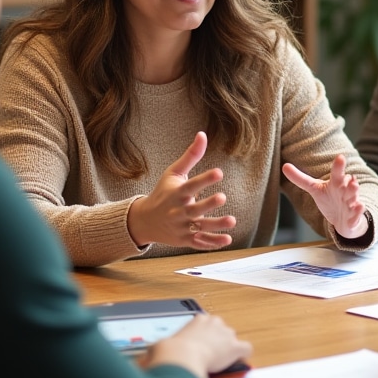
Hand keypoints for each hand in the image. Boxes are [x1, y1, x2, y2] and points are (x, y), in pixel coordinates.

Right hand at [127, 132, 235, 250]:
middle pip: (194, 209)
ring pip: (200, 227)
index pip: (191, 185)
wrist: (144, 221)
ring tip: (233, 220)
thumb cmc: (163, 192)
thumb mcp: (173, 173)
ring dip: (216, 225)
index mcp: (177, 193)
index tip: (219, 172)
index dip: (205, 179)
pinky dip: (212, 243)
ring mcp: (182, 227)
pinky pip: (199, 242)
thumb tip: (203, 134)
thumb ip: (191, 155)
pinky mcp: (185, 239)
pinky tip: (227, 239)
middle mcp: (179, 211)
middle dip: (208, 204)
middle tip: (222, 197)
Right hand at [142, 313, 251, 377]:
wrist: (182, 357)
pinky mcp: (235, 347)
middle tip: (208, 357)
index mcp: (199, 319)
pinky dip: (242, 356)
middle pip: (221, 331)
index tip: (199, 348)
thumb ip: (157, 349)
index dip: (204, 338)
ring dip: (228, 349)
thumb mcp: (161, 345)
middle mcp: (215, 322)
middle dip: (217, 342)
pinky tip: (237, 363)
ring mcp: (227, 334)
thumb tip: (143, 360)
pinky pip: (246, 349)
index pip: (206, 325)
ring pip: (233, 339)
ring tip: (220, 362)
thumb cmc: (171, 350)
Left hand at [282, 154, 368, 239]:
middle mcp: (345, 191)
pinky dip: (358, 211)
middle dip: (350, 181)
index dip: (338, 166)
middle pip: (349, 184)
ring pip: (354, 197)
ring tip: (354, 187)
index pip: (337, 173)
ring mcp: (351, 204)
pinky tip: (359, 207)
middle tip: (350, 178)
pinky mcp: (354, 217)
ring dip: (354, 193)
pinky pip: (357, 214)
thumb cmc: (330, 200)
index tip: (340, 157)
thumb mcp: (315, 189)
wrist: (343, 219)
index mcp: (336, 183)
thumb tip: (284, 166)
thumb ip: (300, 179)